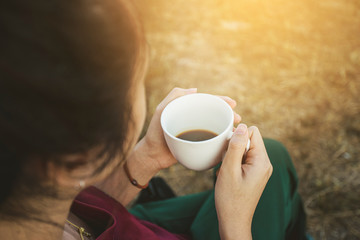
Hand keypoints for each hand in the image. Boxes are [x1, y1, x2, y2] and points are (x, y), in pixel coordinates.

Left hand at [138, 87, 241, 170]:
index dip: (220, 101)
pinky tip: (231, 142)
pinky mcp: (198, 145)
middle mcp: (193, 119)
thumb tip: (195, 89)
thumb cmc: (154, 132)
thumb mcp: (161, 111)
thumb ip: (173, 96)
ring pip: (216, 127)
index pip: (206, 102)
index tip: (232, 103)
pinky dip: (222, 140)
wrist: (152, 155)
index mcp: (187, 109)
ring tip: (237, 130)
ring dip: (228, 127)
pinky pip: (212, 140)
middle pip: (214, 114)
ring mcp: (196, 132)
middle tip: (238, 118)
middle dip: (228, 114)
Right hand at [215, 124, 272, 239]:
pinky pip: (244, 158)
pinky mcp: (254, 174)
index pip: (252, 132)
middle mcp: (264, 163)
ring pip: (245, 149)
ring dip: (233, 155)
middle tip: (226, 163)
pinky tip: (229, 174)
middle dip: (235, 146)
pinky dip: (234, 162)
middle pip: (249, 139)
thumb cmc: (230, 198)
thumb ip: (236, 147)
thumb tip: (241, 126)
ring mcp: (260, 169)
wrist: (234, 221)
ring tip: (227, 170)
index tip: (228, 150)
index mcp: (262, 161)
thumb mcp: (229, 170)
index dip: (238, 136)